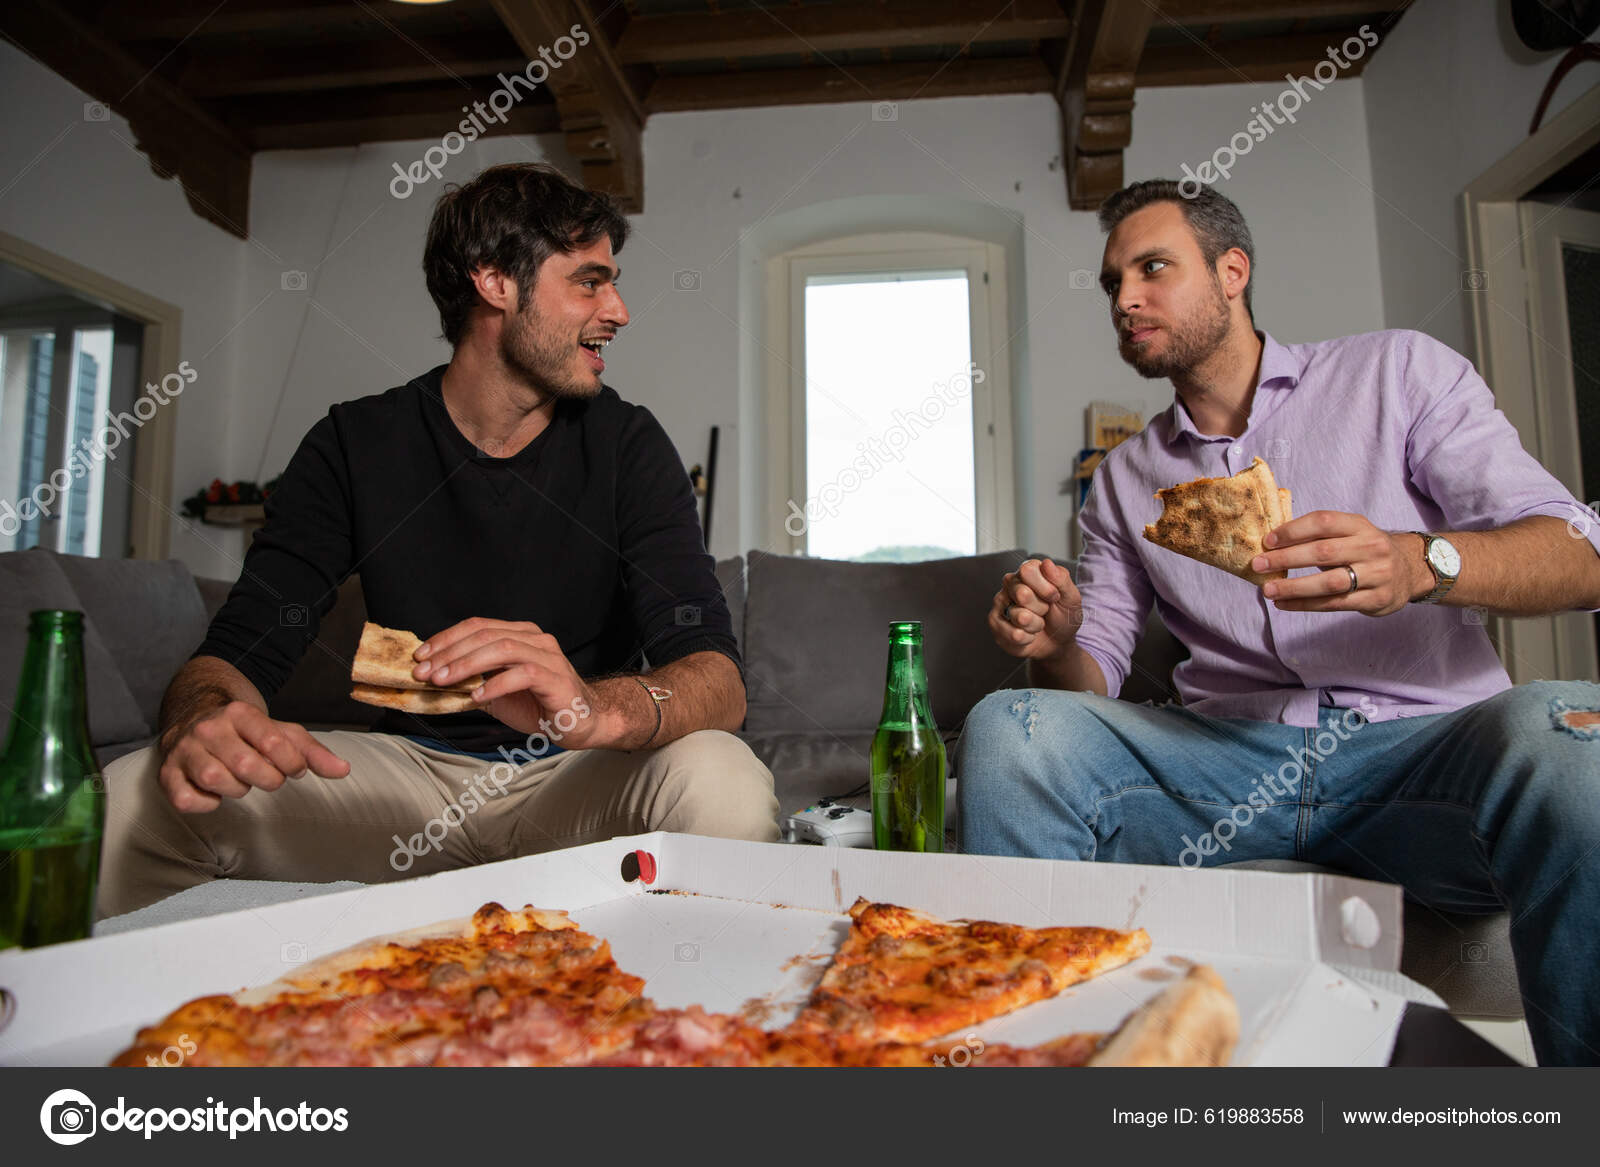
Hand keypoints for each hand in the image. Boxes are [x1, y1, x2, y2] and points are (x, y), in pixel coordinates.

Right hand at [159, 703, 348, 812]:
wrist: (194, 719)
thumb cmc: (245, 733)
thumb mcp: (281, 734)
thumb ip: (312, 753)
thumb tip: (344, 770)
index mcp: (239, 713)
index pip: (272, 742)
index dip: (291, 764)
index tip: (294, 769)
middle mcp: (208, 728)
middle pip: (248, 765)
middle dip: (268, 779)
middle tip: (268, 777)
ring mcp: (184, 750)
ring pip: (216, 780)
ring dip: (238, 790)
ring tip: (240, 781)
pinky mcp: (167, 774)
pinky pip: (186, 800)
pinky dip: (205, 804)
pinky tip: (214, 793)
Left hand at [414, 618, 603, 746]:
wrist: (582, 722)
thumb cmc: (540, 705)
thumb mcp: (498, 692)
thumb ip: (473, 682)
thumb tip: (435, 681)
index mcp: (520, 634)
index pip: (477, 626)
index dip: (446, 638)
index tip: (420, 656)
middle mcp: (535, 639)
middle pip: (485, 634)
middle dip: (449, 653)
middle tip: (424, 671)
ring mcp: (548, 656)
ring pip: (503, 648)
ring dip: (467, 664)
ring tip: (443, 680)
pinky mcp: (556, 678)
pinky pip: (523, 674)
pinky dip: (496, 684)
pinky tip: (477, 696)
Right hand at [989, 558, 1083, 660]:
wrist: (1057, 642)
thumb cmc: (1063, 616)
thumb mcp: (1071, 598)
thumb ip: (1061, 579)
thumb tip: (1047, 564)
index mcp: (1028, 571)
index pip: (1027, 571)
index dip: (1045, 588)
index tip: (1054, 597)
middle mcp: (1010, 583)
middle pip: (1022, 594)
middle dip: (1041, 608)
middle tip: (1045, 610)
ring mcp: (1000, 602)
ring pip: (1019, 616)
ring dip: (1036, 625)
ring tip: (1038, 623)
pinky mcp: (995, 623)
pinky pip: (1014, 634)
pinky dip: (1028, 639)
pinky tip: (1029, 634)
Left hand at [1251, 511, 1425, 615]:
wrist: (1410, 570)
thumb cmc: (1365, 550)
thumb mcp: (1350, 533)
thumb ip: (1319, 535)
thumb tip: (1272, 543)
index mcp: (1360, 525)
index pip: (1324, 521)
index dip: (1293, 530)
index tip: (1268, 541)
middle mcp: (1371, 547)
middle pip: (1323, 552)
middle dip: (1286, 559)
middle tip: (1258, 565)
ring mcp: (1377, 574)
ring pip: (1329, 582)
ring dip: (1294, 587)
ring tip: (1268, 590)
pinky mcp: (1377, 599)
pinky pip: (1335, 603)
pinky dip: (1306, 604)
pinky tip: (1285, 603)